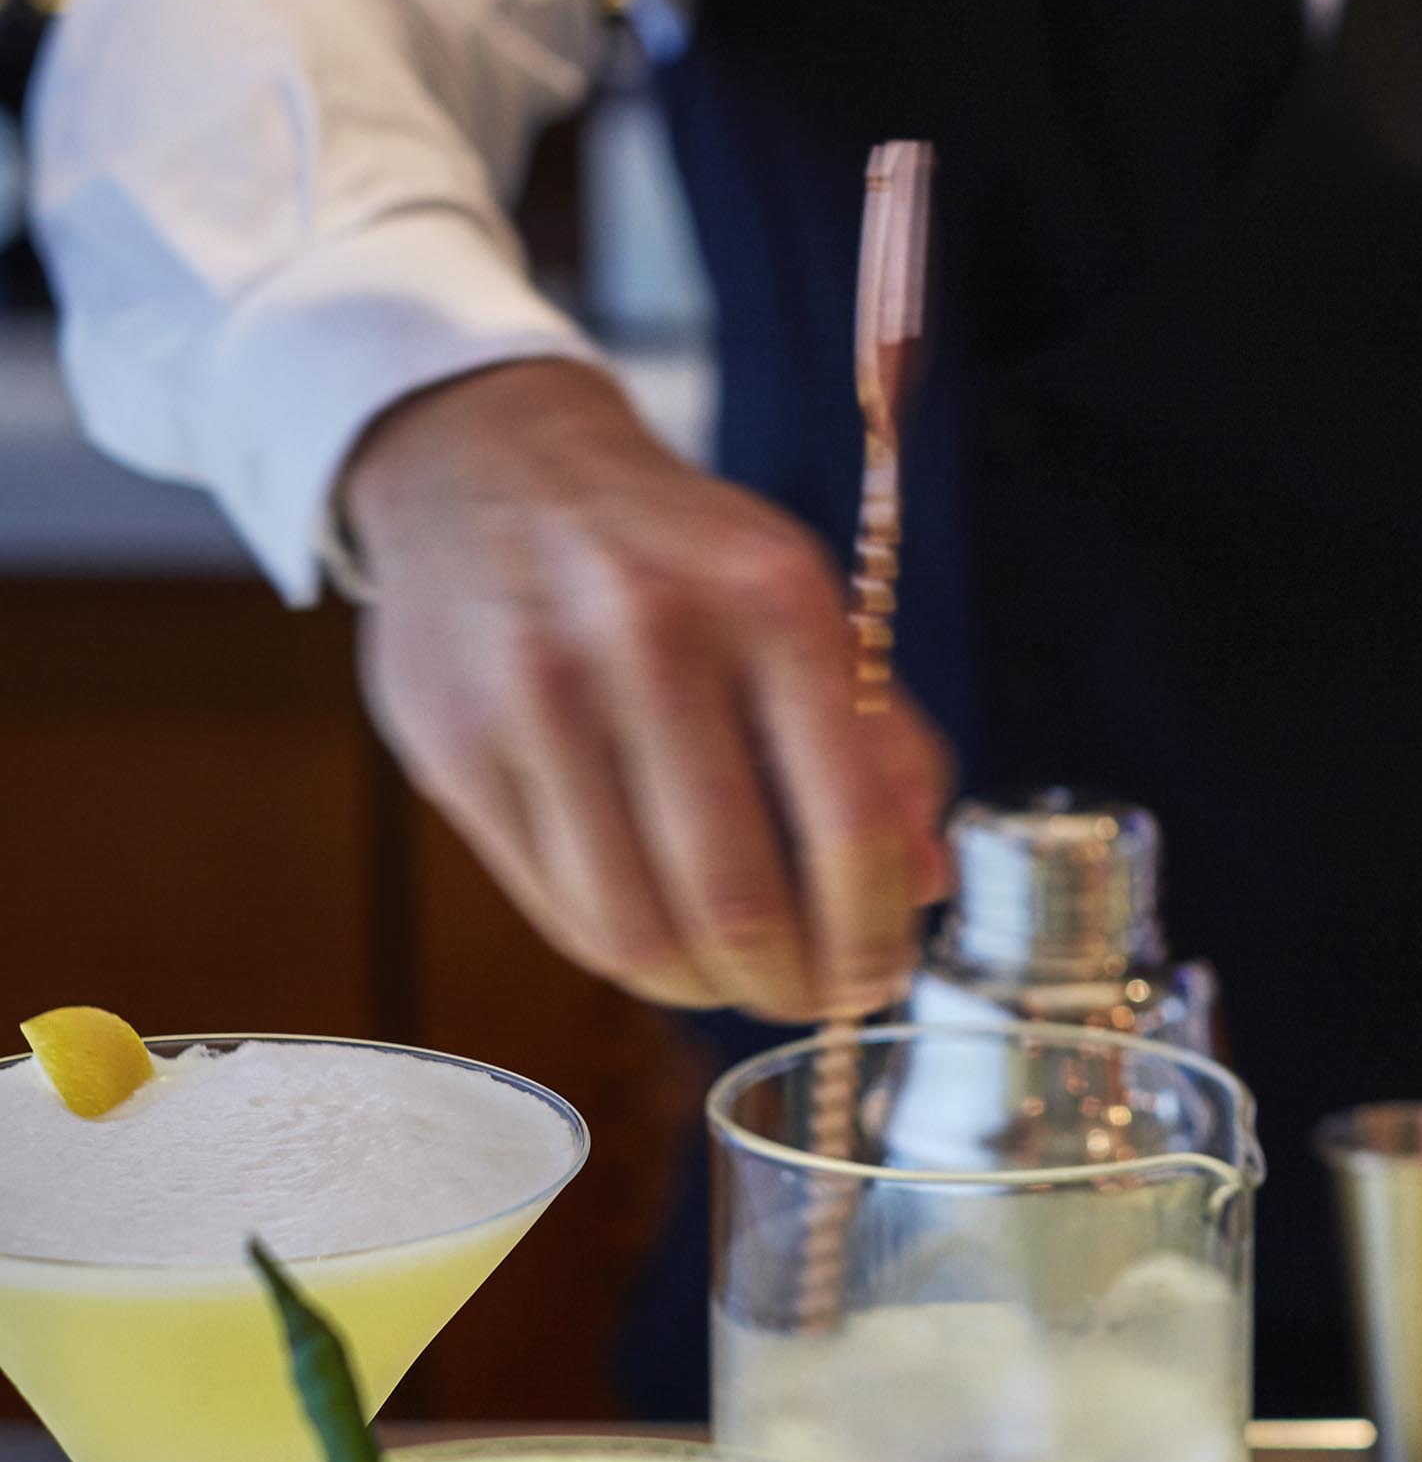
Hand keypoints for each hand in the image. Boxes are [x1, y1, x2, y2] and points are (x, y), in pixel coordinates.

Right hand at [346, 359, 952, 1016]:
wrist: (492, 464)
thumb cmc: (675, 557)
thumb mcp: (800, 606)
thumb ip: (881, 746)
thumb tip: (925, 891)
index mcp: (771, 603)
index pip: (847, 828)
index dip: (874, 938)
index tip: (880, 977)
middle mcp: (651, 642)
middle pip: (736, 905)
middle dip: (788, 986)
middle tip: (804, 997)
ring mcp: (539, 697)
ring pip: (634, 929)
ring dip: (699, 987)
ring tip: (727, 974)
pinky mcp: (457, 747)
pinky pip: (556, 906)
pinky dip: (617, 946)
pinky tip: (648, 924)